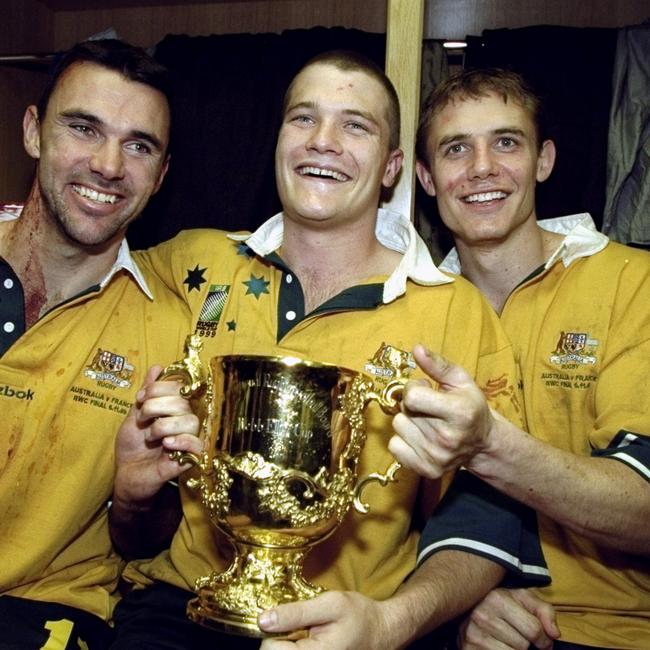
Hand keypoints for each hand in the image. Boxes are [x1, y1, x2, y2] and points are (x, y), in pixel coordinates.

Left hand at [113, 365, 201, 507]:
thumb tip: (157, 367)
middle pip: (183, 402)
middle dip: (156, 406)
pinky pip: (198, 444)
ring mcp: (188, 439)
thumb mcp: (134, 416)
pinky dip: (182, 440)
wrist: (126, 475)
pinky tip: (166, 444)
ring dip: (164, 425)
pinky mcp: (189, 458)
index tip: (139, 398)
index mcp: (173, 409)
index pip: (178, 387)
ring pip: (191, 421)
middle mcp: (184, 421)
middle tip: (141, 419)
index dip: (158, 388)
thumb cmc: (132, 447)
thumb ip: (146, 394)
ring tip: (150, 436)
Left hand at [257, 591, 397, 649]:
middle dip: (279, 636)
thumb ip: (297, 612)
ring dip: (287, 642)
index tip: (285, 616)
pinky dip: (295, 645)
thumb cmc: (358, 616)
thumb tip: (263, 619)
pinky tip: (307, 638)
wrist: (381, 633)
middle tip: (300, 623)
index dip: (272, 630)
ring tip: (305, 631)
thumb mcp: (330, 604)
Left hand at [389, 345, 493, 478]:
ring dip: (408, 421)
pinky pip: (394, 447)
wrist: (482, 443)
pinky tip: (420, 437)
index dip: (414, 388)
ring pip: (398, 427)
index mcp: (459, 412)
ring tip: (427, 421)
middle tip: (430, 407)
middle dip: (412, 404)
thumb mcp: (460, 380)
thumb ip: (437, 364)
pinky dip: (403, 440)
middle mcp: (448, 438)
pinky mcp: (428, 470)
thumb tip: (417, 349)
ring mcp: (437, 456)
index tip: (425, 388)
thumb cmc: (470, 406)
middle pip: (404, 411)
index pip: (412, 396)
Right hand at [459, 588, 558, 649]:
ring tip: (507, 640)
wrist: (469, 605)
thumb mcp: (524, 599)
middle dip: (525, 644)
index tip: (540, 638)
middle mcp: (482, 615)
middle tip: (519, 635)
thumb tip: (554, 634)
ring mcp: (473, 634)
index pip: (534, 630)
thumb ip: (545, 611)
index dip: (543, 638)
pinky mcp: (468, 648)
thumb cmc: (502, 603)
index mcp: (497, 599)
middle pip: (523, 646)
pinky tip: (499, 645)